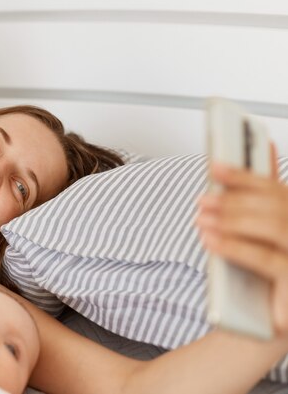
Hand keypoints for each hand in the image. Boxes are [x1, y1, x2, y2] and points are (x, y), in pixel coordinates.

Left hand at [197, 160, 287, 334]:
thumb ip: (261, 200)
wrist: (262, 328)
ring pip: (275, 227)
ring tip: (201, 219)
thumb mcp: (258, 236)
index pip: (276, 190)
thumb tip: (260, 152)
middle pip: (277, 205)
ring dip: (233, 219)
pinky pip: (268, 260)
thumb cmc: (262, 278)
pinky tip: (210, 241)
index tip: (214, 166)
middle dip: (234, 200)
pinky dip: (236, 246)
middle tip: (202, 200)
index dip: (245, 175)